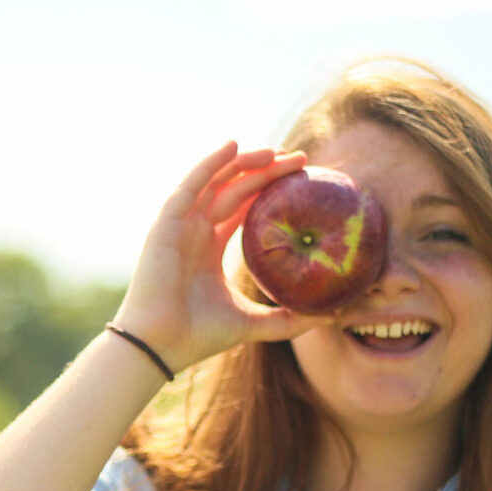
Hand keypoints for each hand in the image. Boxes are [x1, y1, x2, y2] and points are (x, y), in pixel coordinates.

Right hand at [112, 141, 324, 373]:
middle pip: (234, 189)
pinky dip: (210, 163)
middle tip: (299, 159)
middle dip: (266, 171)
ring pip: (215, 181)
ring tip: (277, 151)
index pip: (243, 208)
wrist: (159, 346)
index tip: (301, 179)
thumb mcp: (252, 323)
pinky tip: (233, 144)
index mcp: (210, 248)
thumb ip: (288, 319)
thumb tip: (331, 316)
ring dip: (245, 162)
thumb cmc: (198, 336)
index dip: (269, 190)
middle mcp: (195, 231)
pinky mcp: (166, 224)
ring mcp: (180, 225)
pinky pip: (192, 185)